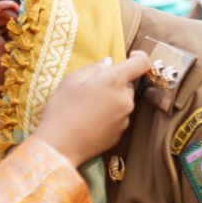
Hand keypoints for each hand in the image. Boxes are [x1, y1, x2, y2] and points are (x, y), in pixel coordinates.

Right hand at [34, 52, 153, 166]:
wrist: (60, 146)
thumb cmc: (62, 109)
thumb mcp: (71, 80)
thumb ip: (93, 68)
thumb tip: (108, 64)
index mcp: (115, 81)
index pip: (142, 63)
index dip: (139, 57)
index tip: (130, 57)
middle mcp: (125, 99)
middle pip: (128, 85)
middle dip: (115, 83)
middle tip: (91, 89)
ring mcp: (125, 118)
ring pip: (123, 101)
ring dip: (111, 100)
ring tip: (88, 107)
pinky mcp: (120, 134)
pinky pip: (118, 117)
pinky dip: (108, 115)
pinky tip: (90, 121)